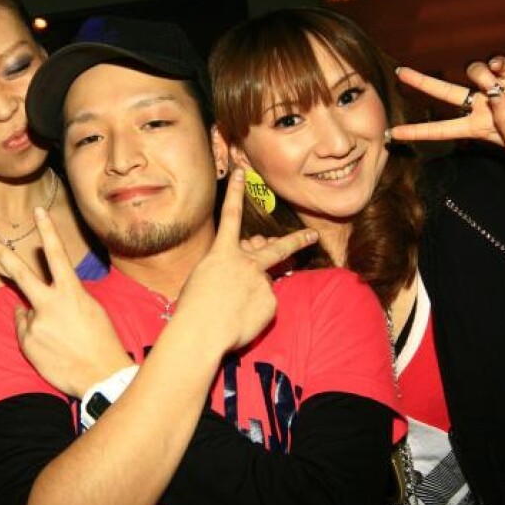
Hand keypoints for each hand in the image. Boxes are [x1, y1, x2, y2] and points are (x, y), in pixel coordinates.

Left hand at [0, 209, 130, 398]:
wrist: (101, 376)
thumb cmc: (101, 341)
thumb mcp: (90, 309)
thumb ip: (64, 297)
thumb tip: (39, 298)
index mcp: (71, 292)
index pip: (57, 254)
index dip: (47, 230)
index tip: (38, 211)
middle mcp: (50, 304)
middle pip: (20, 273)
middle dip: (0, 254)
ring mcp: (36, 323)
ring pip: (24, 312)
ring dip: (35, 319)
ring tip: (59, 337)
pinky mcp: (27, 342)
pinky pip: (24, 332)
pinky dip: (33, 336)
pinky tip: (52, 348)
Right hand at [173, 168, 318, 353]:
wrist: (201, 330)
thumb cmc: (193, 306)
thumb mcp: (202, 278)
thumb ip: (225, 269)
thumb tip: (248, 274)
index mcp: (223, 253)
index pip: (230, 216)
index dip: (235, 192)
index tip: (241, 173)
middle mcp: (246, 262)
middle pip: (277, 247)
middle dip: (297, 240)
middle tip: (312, 235)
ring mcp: (261, 281)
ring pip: (265, 284)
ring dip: (254, 292)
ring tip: (236, 307)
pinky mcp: (270, 302)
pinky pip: (265, 305)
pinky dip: (254, 312)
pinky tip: (240, 319)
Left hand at [392, 55, 504, 160]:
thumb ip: (504, 123)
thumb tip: (493, 94)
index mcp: (476, 128)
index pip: (439, 130)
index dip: (415, 132)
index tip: (391, 134)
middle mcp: (481, 106)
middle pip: (443, 93)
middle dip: (421, 83)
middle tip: (400, 73)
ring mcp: (497, 88)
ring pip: (473, 72)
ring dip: (479, 74)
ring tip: (497, 84)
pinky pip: (497, 62)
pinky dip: (497, 63)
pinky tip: (504, 69)